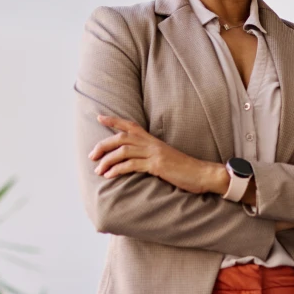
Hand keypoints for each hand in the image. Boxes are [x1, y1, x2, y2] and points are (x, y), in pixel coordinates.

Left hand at [90, 115, 223, 194]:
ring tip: (98, 170)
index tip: (99, 117)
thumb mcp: (165, 158)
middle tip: (91, 156)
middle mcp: (152, 144)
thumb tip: (136, 160)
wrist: (202, 174)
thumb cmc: (184, 168)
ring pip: (123, 151)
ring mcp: (154, 154)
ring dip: (107, 160)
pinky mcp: (157, 165)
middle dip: (103, 145)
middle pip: (121, 138)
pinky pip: (132, 165)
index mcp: (153, 141)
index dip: (114, 121)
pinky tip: (110, 176)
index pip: (130, 126)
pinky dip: (118, 170)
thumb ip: (150, 156)